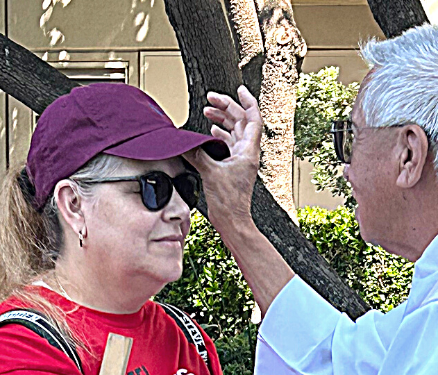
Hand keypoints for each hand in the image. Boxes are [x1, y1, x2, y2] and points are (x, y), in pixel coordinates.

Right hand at [185, 86, 261, 231]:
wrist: (232, 220)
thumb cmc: (229, 202)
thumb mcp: (210, 172)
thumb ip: (197, 153)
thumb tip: (184, 141)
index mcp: (248, 151)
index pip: (253, 118)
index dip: (248, 101)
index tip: (239, 90)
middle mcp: (247, 153)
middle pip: (241, 121)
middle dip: (227, 107)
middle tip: (212, 99)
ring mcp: (240, 160)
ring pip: (234, 131)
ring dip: (223, 119)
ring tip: (208, 111)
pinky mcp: (232, 167)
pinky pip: (228, 144)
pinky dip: (219, 134)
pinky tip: (211, 131)